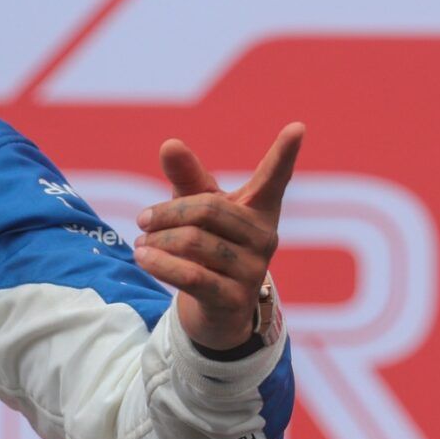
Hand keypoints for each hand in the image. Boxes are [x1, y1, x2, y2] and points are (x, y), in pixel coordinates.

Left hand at [133, 123, 303, 350]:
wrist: (216, 311)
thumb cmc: (209, 246)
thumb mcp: (198, 210)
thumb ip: (187, 178)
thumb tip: (169, 144)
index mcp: (260, 209)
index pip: (274, 178)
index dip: (285, 154)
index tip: (298, 127)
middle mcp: (264, 237)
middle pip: (207, 209)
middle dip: (167, 213)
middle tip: (143, 220)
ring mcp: (254, 270)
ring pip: (194, 242)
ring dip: (158, 241)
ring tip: (141, 243)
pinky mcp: (235, 299)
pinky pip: (191, 275)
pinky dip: (160, 264)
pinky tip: (143, 258)